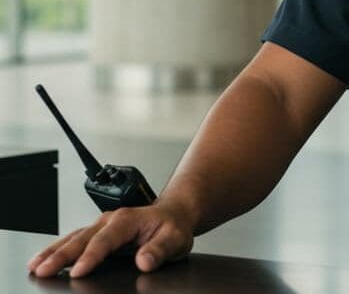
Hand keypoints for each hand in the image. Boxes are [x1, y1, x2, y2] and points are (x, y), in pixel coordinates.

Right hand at [27, 201, 195, 278]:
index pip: (106, 240)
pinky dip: (57, 250)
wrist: (174, 214)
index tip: (78, 271)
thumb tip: (145, 261)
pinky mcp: (97, 232)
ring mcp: (102, 225)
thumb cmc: (173, 227)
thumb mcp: (176, 238)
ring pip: (73, 237)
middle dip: (61, 255)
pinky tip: (45, 260)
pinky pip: (74, 240)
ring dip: (53, 251)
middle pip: (82, 238)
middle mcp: (111, 219)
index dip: (91, 256)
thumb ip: (160, 249)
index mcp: (129, 219)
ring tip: (36, 266)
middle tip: (43, 270)